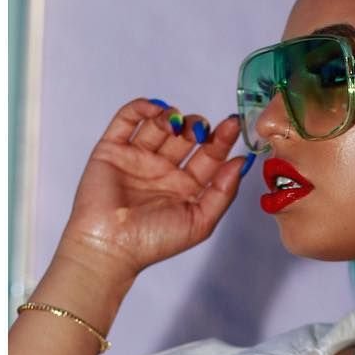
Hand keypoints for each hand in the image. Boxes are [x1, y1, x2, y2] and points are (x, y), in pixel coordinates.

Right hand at [58, 98, 250, 282]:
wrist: (111, 246)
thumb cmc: (155, 241)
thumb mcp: (201, 221)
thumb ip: (223, 192)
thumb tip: (242, 162)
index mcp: (187, 187)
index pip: (209, 156)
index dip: (222, 140)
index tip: (233, 126)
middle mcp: (164, 169)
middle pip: (187, 136)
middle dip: (197, 127)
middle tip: (200, 130)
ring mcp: (139, 157)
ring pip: (160, 124)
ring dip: (173, 116)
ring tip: (176, 124)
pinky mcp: (113, 149)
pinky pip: (127, 120)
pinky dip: (142, 107)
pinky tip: (156, 109)